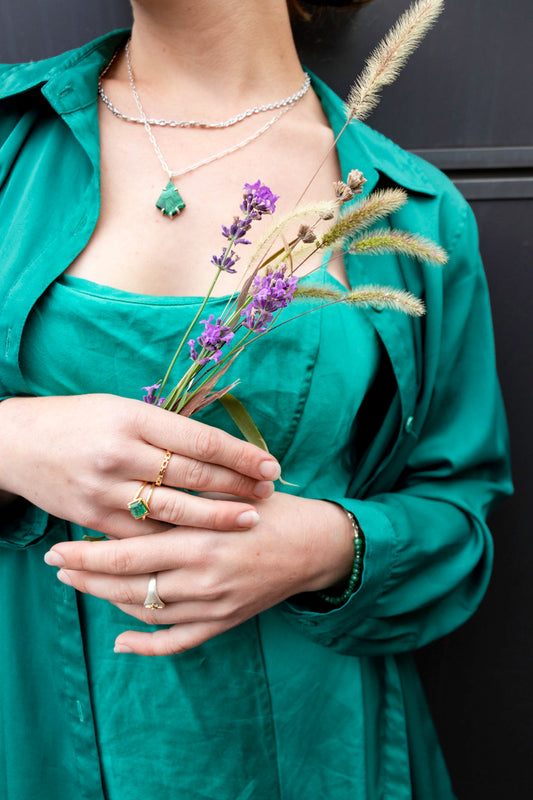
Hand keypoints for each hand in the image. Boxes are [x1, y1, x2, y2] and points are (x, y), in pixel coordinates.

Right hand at [0, 394, 279, 535]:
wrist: (17, 443)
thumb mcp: (121, 409)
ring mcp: (106, 490)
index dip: (241, 455)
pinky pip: (145, 535)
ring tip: (250, 519)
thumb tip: (216, 449)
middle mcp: (121, 454)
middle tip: (269, 493)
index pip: (201, 440)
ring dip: (218, 516)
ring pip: (175, 510)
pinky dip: (177, 539)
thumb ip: (164, 429)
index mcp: (133, 418)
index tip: (271, 465)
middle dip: (238, 486)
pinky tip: (203, 541)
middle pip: (194, 475)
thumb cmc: (77, 419)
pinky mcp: (94, 519)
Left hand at [44, 492, 354, 655]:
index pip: (129, 554)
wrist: (316, 544)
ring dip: (109, 600)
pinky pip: (177, 641)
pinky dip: (146, 645)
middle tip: (57, 566)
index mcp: (201, 540)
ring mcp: (214, 605)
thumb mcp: (227, 494)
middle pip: (128, 585)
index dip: (88, 554)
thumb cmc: (270, 509)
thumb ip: (183, 501)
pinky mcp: (225, 621)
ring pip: (146, 611)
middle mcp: (203, 578)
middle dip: (86, 576)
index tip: (59, 548)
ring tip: (83, 586)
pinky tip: (121, 641)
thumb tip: (132, 499)